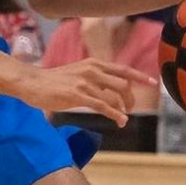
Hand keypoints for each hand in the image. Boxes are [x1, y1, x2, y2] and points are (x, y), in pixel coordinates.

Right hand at [18, 59, 156, 126]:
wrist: (32, 82)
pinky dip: (115, 114)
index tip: (153, 82)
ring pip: (115, 96)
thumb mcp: (77, 73)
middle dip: (131, 99)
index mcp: (94, 64)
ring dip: (123, 110)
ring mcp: (85, 82)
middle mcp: (92, 70)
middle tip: (129, 109)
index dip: (140, 76)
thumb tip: (107, 89)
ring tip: (122, 118)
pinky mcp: (78, 95)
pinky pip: (103, 106)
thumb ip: (93, 77)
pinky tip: (119, 120)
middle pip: (123, 85)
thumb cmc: (53, 81)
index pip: (123, 69)